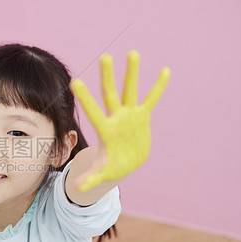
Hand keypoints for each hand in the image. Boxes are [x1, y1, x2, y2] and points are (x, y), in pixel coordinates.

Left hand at [70, 50, 169, 191]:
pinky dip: (158, 86)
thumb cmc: (111, 166)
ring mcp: (130, 115)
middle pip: (111, 94)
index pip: (93, 111)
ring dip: (132, 73)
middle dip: (108, 77)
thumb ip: (91, 177)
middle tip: (105, 56)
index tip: (75, 81)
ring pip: (131, 90)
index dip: (86, 98)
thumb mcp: (102, 172)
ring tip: (132, 52)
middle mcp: (116, 117)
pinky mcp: (143, 116)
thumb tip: (77, 188)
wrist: (125, 162)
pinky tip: (165, 70)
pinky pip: (152, 99)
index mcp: (105, 130)